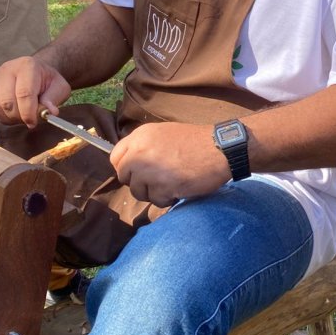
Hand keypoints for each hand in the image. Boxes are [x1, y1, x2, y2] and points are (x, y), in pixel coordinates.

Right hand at [0, 56, 71, 126]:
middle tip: (28, 119)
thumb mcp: (59, 87)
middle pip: (7, 102)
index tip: (33, 122)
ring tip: (20, 115)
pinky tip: (10, 113)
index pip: (24, 93)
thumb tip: (50, 112)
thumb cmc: (46, 81)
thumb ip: (54, 98)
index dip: (28, 112)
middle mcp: (7, 69)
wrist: (34, 72)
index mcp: (27, 66)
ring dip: (9, 118)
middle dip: (19, 117)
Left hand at [110, 122, 230, 206]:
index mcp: (140, 136)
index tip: (137, 173)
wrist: (220, 149)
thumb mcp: (165, 134)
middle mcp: (140, 152)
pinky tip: (179, 189)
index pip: (115, 157)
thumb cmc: (196, 141)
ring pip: (138, 192)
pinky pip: (156, 201)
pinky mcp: (162, 186)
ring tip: (171, 184)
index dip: (125, 168)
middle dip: (138, 182)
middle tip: (156, 181)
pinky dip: (167, 199)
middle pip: (124, 177)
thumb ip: (145, 146)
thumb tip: (131, 164)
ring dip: (153, 193)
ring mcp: (150, 170)